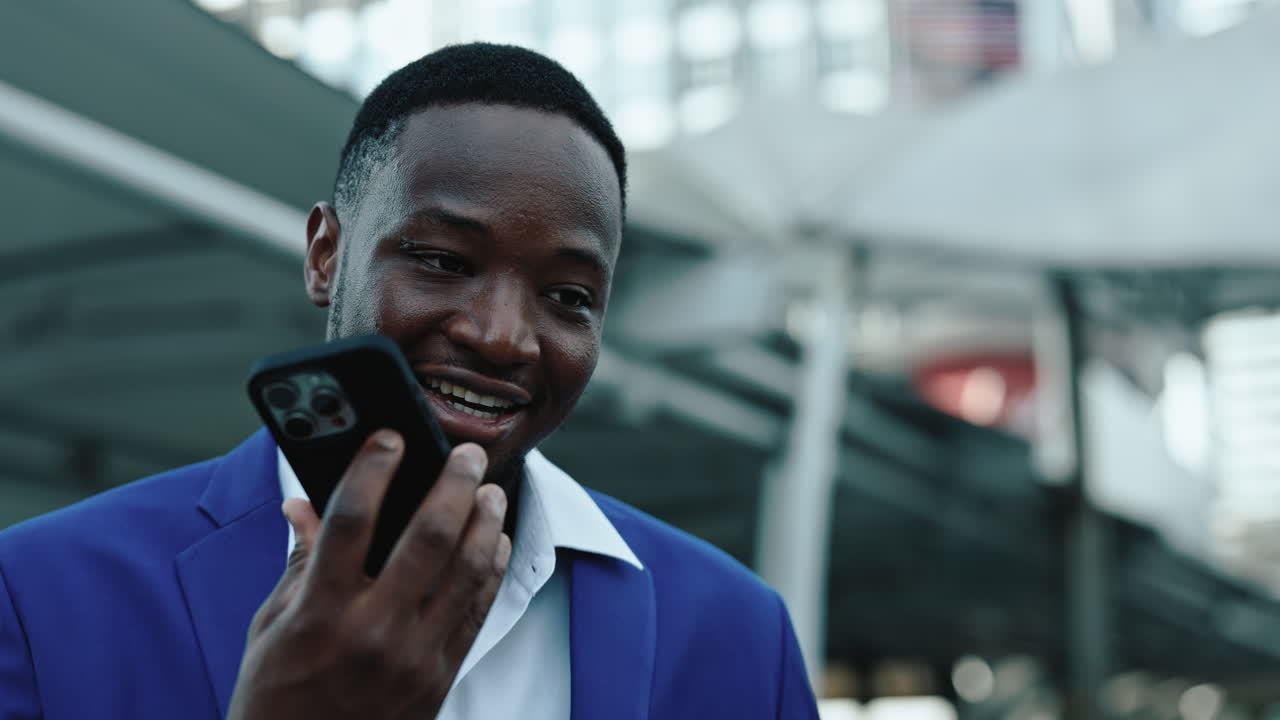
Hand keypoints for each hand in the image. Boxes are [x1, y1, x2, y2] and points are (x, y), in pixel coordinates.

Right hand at [227, 430, 511, 719]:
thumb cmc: (276, 698)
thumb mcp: (270, 628)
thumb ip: (299, 563)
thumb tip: (302, 504)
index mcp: (319, 614)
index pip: (350, 521)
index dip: (372, 469)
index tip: (389, 437)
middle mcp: (372, 632)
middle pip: (427, 537)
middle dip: (453, 484)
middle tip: (466, 454)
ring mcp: (414, 656)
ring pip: (466, 571)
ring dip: (485, 522)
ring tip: (489, 491)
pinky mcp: (440, 676)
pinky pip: (476, 611)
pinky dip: (490, 569)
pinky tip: (494, 541)